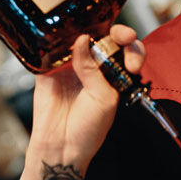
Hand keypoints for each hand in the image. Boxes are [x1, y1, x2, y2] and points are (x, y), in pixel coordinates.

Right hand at [28, 24, 145, 166]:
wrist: (61, 146)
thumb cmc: (88, 128)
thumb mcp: (103, 98)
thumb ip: (94, 69)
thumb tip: (82, 40)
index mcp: (113, 72)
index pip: (127, 49)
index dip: (131, 45)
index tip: (131, 52)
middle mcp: (94, 64)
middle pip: (106, 37)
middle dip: (117, 33)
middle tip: (121, 37)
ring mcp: (71, 63)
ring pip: (79, 37)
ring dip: (85, 32)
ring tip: (88, 39)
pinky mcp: (49, 68)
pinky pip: (51, 48)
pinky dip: (56, 41)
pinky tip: (63, 40)